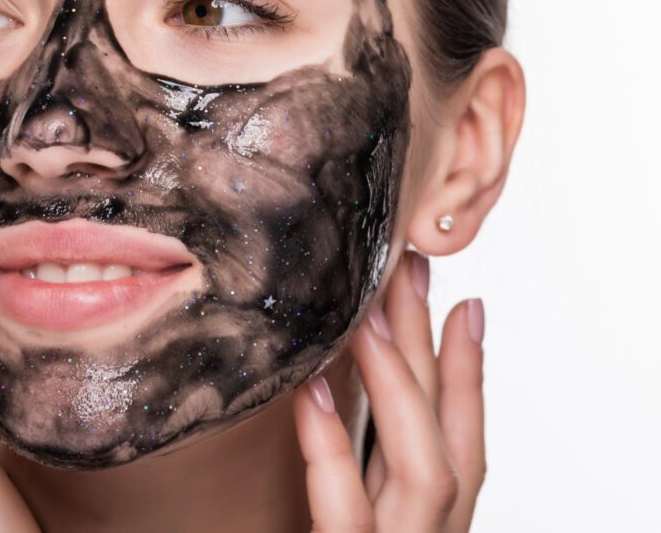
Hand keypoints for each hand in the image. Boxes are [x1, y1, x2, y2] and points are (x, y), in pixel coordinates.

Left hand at [293, 251, 485, 531]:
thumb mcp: (343, 514)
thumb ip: (354, 472)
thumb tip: (332, 389)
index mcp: (421, 519)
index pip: (459, 439)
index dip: (466, 372)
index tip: (466, 304)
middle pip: (442, 434)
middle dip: (428, 348)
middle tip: (408, 269)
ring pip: (422, 469)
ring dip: (398, 385)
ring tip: (366, 316)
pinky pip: (347, 512)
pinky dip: (332, 451)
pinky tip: (310, 393)